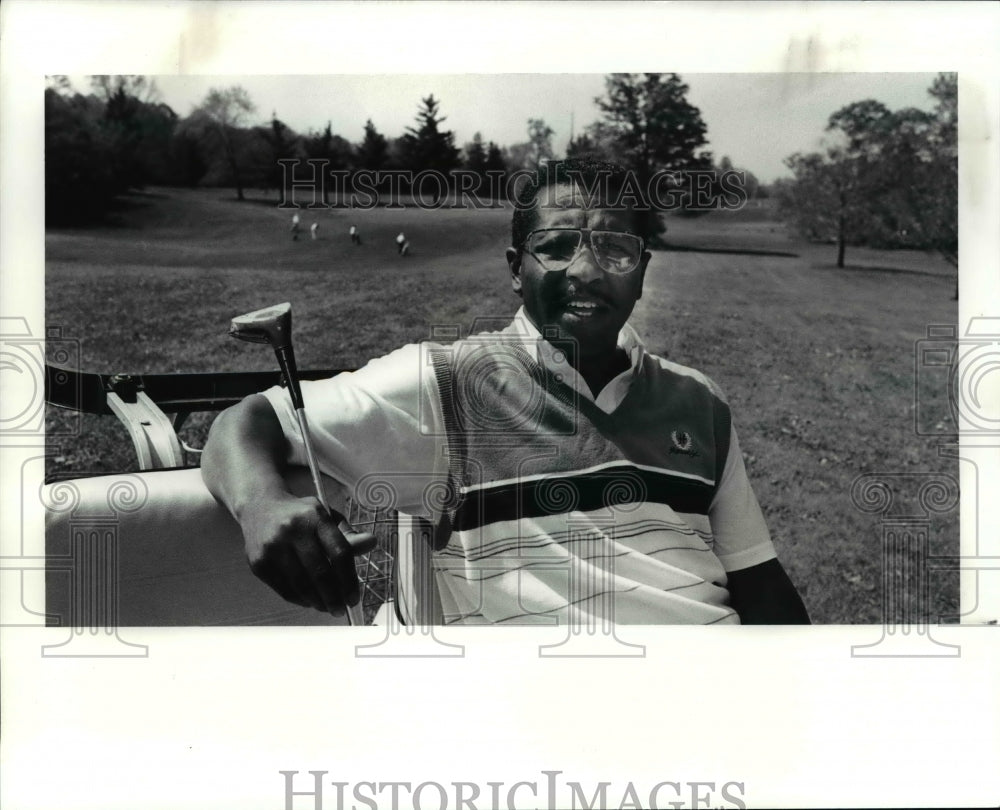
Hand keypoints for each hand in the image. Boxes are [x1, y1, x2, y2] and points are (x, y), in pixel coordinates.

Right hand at [238, 494, 359, 615]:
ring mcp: (272, 547)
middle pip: (320, 572)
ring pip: (301, 584)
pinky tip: (310, 601)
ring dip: (318, 602)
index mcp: (315, 516)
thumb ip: (348, 535)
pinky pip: (284, 589)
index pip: (339, 552)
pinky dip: (300, 600)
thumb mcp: (326, 516)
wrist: (259, 508)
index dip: (349, 579)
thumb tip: (372, 543)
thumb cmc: (301, 516)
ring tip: (327, 608)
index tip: (354, 597)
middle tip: (341, 609)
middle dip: (334, 597)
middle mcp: (292, 529)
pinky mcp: (259, 563)